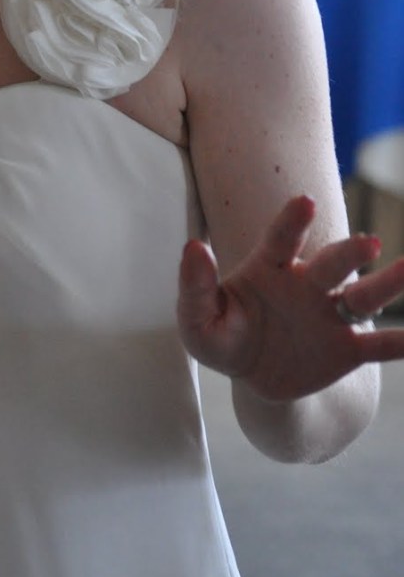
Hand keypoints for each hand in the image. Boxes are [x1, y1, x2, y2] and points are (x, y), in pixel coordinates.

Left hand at [177, 195, 403, 400]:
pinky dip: (401, 342)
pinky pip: (378, 346)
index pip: (281, 240)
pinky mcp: (346, 350)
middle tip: (367, 244)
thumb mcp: (198, 319)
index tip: (305, 202)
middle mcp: (307, 285)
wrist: (252, 374)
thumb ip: (195, 286)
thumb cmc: (221, 335)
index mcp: (269, 269)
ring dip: (388, 284)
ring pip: (364, 297)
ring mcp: (330, 316)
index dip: (292, 221)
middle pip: (331, 265)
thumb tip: (193, 248)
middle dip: (348, 253)